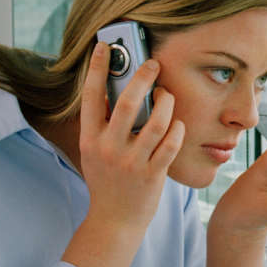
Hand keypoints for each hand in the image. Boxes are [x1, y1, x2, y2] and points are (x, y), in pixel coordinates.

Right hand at [62, 42, 184, 266]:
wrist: (114, 221)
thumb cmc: (106, 180)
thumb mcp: (94, 151)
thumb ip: (102, 124)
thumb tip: (115, 87)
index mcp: (90, 139)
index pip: (90, 97)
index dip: (96, 69)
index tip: (104, 46)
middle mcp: (109, 149)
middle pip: (127, 103)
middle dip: (142, 78)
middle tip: (153, 63)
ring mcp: (132, 162)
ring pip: (156, 121)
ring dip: (166, 102)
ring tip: (167, 96)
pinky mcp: (153, 174)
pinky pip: (171, 143)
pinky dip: (177, 128)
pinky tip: (176, 124)